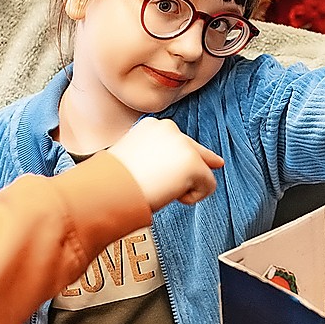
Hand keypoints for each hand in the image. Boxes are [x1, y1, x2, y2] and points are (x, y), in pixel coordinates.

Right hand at [107, 118, 223, 209]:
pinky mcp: (193, 163)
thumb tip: (176, 169)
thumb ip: (155, 156)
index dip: (190, 155)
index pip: (179, 141)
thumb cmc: (115, 181)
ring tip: (158, 189)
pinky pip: (208, 186)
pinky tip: (169, 195)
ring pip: (202, 171)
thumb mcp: (133, 158)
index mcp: (151, 126)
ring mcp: (182, 144)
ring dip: (184, 186)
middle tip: (166, 185)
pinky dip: (193, 197)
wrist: (110, 189)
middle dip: (190, 172)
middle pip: (196, 153)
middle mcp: (169, 129)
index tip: (215, 161)